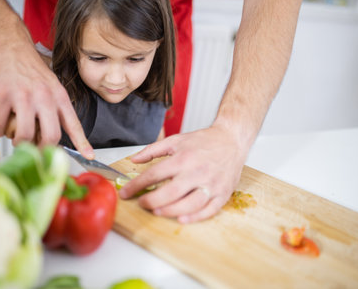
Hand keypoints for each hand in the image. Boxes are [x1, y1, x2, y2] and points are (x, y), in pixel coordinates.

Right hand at [0, 42, 93, 157]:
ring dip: (19, 142)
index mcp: (60, 97)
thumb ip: (58, 110)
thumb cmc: (33, 72)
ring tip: (17, 139)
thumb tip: (60, 137)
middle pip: (51, 135)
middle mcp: (44, 97)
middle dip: (43, 149)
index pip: (74, 124)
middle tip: (36, 150)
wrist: (12, 49)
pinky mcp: (2, 94)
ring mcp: (23, 96)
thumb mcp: (54, 88)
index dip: (82, 142)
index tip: (89, 156)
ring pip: (25, 134)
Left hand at [118, 124, 249, 222]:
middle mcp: (197, 171)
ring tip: (157, 211)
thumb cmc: (204, 141)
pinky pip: (208, 210)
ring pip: (190, 204)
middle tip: (142, 204)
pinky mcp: (223, 193)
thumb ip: (152, 150)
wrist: (232, 140)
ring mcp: (211, 184)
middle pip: (171, 192)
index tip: (126, 193)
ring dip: (171, 211)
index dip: (136, 185)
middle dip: (152, 201)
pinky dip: (194, 217)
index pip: (154, 174)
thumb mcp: (176, 140)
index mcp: (183, 158)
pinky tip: (181, 218)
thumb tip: (134, 160)